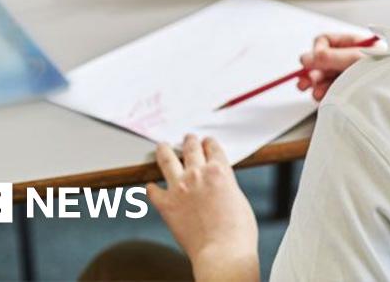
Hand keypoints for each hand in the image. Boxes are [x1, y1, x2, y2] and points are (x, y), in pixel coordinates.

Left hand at [148, 135, 259, 281]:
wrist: (222, 251)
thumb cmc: (238, 231)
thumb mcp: (239, 199)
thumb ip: (226, 187)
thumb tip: (219, 187)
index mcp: (220, 170)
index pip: (213, 148)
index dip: (209, 143)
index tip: (207, 142)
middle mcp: (198, 173)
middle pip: (191, 148)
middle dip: (190, 141)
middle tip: (188, 138)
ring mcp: (179, 187)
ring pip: (167, 160)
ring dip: (164, 151)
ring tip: (162, 146)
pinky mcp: (166, 204)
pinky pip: (153, 191)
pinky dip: (151, 188)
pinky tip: (150, 186)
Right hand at [296, 33, 371, 101]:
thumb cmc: (384, 68)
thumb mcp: (356, 59)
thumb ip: (331, 57)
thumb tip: (306, 58)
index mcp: (351, 43)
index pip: (324, 42)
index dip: (316, 51)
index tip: (314, 62)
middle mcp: (347, 57)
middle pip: (321, 61)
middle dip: (312, 71)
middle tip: (304, 83)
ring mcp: (347, 73)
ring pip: (323, 76)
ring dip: (315, 84)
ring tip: (315, 92)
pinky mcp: (348, 88)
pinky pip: (330, 89)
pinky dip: (324, 93)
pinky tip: (323, 97)